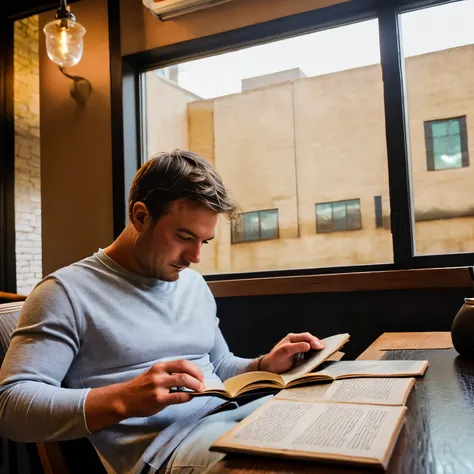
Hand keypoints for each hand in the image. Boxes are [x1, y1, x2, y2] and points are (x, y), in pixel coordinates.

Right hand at [85, 359, 204, 431]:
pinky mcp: (158, 399)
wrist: (124, 399)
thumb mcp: (154, 374)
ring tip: (200, 391)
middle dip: (198, 377)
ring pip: (183, 381)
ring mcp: (158, 386)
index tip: (200, 376)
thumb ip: (169, 374)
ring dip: (196, 386)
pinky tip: (189, 398)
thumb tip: (190, 378)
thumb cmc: (141, 387)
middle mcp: (159, 373)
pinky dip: (188, 397)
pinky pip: (178, 396)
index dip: (195, 369)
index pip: (182, 363)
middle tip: (203, 385)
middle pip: (185, 370)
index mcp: (160, 366)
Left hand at [260, 332, 323, 373]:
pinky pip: (310, 352)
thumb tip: (308, 345)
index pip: (305, 336)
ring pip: (311, 345)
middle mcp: (296, 341)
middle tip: (324, 349)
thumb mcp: (285, 352)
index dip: (313, 340)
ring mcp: (298, 348)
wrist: (270, 368)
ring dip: (317, 347)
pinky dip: (315, 353)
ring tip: (324, 351)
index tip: (320, 346)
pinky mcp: (300, 355)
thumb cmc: (275, 359)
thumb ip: (296, 347)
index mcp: (291, 338)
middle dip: (317, 343)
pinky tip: (319, 356)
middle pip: (310, 339)